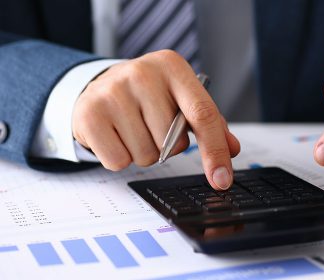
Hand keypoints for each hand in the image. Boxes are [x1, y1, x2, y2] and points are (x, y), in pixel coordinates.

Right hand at [72, 50, 239, 189]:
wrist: (100, 86)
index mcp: (172, 67)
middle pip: (173, 143)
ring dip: (143, 152)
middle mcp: (142, 74)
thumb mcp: (180, 98)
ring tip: (132, 129)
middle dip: (167, 147)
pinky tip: (115, 135)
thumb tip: (232, 148)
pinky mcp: (89, 114)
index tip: (222, 179)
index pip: (203, 114)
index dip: (215, 150)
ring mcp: (112, 92)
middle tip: (151, 127)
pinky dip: (120, 157)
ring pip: (146, 155)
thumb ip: (210, 122)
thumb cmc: (147, 96)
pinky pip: (118, 161)